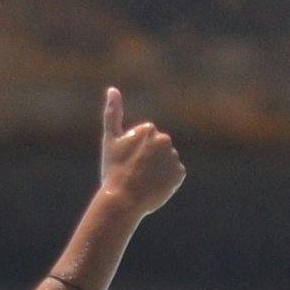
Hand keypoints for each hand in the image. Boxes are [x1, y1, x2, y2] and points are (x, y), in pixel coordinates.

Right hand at [94, 86, 182, 219]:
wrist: (123, 200)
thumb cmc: (113, 170)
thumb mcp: (110, 139)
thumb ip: (112, 113)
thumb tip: (112, 88)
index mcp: (149, 129)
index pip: (147, 138)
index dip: (136, 151)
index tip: (128, 160)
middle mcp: (165, 140)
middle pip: (158, 148)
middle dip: (149, 158)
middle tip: (135, 172)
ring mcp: (173, 157)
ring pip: (166, 161)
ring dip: (158, 169)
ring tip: (144, 180)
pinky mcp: (180, 173)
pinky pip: (174, 175)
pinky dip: (166, 180)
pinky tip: (154, 186)